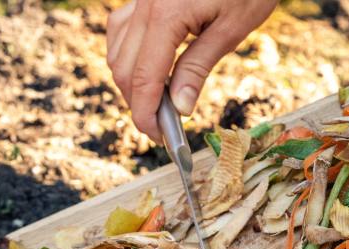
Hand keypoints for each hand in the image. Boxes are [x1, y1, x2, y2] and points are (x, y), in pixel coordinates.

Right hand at [106, 0, 277, 139]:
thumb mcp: (232, 28)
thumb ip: (198, 67)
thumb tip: (179, 107)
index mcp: (167, 15)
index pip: (143, 78)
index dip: (145, 113)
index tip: (158, 136)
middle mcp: (145, 5)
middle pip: (123, 67)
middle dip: (137, 101)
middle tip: (163, 123)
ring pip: (116, 49)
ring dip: (131, 79)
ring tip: (159, 97)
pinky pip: (121, 28)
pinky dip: (128, 52)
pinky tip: (149, 64)